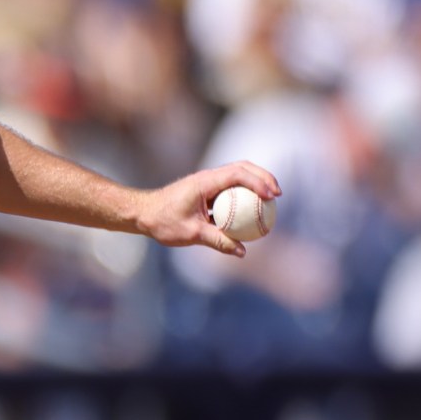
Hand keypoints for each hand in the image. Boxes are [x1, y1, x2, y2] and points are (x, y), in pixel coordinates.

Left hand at [133, 161, 280, 256]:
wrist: (142, 214)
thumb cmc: (162, 221)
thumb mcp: (191, 233)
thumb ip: (217, 241)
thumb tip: (242, 251)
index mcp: (205, 181)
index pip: (238, 174)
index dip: (258, 182)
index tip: (272, 196)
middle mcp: (208, 177)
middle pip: (243, 168)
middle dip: (264, 178)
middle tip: (278, 195)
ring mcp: (208, 183)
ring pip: (238, 176)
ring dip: (256, 184)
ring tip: (271, 200)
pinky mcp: (207, 191)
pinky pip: (230, 190)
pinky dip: (244, 196)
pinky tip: (252, 212)